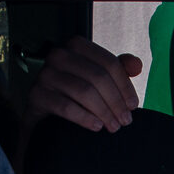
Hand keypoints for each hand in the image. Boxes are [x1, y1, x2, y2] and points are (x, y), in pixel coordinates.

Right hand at [24, 37, 141, 131]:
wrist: (43, 116)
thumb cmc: (74, 94)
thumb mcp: (97, 79)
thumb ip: (119, 69)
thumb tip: (137, 65)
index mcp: (76, 46)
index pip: (109, 63)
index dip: (125, 86)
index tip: (133, 106)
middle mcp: (59, 55)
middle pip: (98, 77)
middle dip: (116, 101)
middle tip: (125, 121)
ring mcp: (45, 74)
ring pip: (84, 91)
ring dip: (104, 112)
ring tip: (113, 126)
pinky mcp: (36, 95)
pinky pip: (66, 106)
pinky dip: (84, 118)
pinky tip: (96, 126)